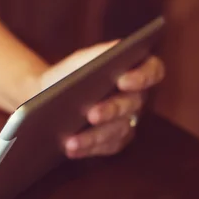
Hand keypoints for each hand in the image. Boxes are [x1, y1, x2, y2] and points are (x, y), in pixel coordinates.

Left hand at [40, 41, 164, 158]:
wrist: (46, 97)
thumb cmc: (67, 74)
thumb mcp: (79, 61)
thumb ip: (98, 54)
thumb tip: (116, 50)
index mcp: (134, 71)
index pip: (152, 70)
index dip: (143, 76)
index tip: (123, 80)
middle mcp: (135, 97)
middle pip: (132, 104)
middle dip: (111, 110)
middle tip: (91, 114)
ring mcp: (127, 121)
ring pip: (118, 130)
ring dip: (94, 136)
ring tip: (71, 140)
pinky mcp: (114, 141)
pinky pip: (106, 146)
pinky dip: (87, 148)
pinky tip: (71, 148)